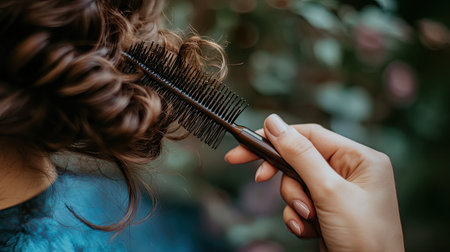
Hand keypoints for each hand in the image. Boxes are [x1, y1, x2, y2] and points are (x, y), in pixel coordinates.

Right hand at [225, 114, 403, 251]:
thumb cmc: (363, 237)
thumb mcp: (328, 191)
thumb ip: (299, 155)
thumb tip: (274, 123)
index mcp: (359, 158)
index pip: (309, 135)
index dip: (276, 138)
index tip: (246, 144)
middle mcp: (350, 171)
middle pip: (300, 160)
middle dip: (286, 179)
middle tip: (258, 179)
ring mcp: (338, 192)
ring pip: (297, 184)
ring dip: (295, 202)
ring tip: (307, 219)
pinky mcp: (328, 211)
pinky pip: (301, 203)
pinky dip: (298, 217)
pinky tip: (310, 231)